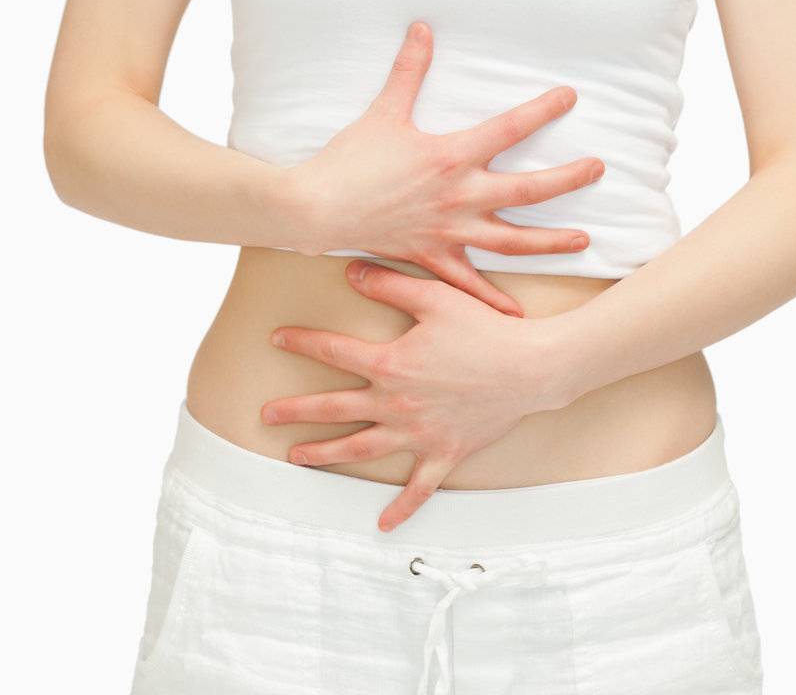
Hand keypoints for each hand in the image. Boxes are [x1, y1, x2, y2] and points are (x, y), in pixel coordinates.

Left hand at [262, 258, 569, 531]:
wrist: (530, 367)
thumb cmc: (484, 328)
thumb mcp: (435, 297)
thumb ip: (390, 284)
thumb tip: (350, 271)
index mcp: (391, 364)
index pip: (333, 352)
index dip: (302, 343)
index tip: (276, 338)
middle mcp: (397, 404)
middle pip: (335, 409)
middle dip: (296, 411)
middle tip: (266, 414)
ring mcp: (419, 434)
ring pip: (362, 449)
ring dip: (326, 454)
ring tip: (297, 457)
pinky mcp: (444, 453)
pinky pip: (419, 488)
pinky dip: (400, 508)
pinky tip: (381, 524)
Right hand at [292, 21, 605, 318]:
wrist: (317, 208)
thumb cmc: (350, 159)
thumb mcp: (384, 110)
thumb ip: (409, 69)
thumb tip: (422, 28)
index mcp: (451, 156)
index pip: (509, 129)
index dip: (542, 110)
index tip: (570, 97)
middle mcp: (460, 195)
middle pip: (527, 189)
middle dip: (568, 179)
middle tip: (599, 170)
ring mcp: (449, 231)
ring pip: (512, 240)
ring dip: (550, 241)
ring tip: (583, 240)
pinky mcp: (432, 256)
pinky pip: (469, 282)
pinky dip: (493, 299)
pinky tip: (517, 314)